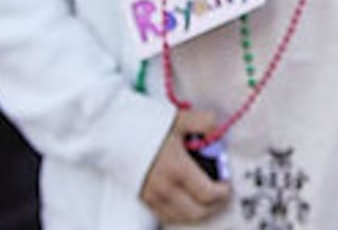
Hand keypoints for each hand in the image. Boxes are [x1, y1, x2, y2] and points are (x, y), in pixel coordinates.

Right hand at [138, 108, 231, 223]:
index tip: (226, 184)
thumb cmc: (144, 122)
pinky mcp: (142, 198)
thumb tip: (217, 130)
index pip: (208, 194)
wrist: (111, 129)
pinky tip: (183, 200)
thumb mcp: (178, 118)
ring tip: (202, 197)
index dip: (222, 192)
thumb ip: (203, 123)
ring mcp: (152, 196)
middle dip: (213, 205)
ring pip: (182, 218)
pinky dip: (179, 213)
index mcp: (177, 169)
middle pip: (198, 212)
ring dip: (197, 211)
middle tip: (218, 192)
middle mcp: (165, 188)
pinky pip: (165, 216)